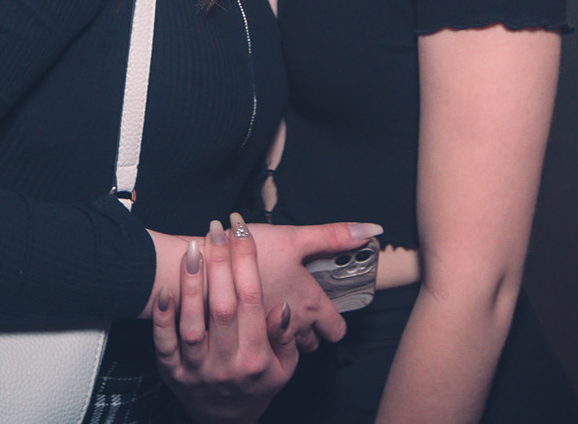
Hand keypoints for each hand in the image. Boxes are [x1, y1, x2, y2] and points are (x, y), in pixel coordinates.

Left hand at [151, 218, 297, 423]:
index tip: (242, 232)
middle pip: (223, 307)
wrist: (226, 420)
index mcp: (256, 358)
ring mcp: (197, 369)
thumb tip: (281, 306)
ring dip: (192, 284)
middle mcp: (226, 364)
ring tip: (193, 248)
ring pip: (192, 323)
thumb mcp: (285, 366)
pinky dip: (163, 316)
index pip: (252, 301)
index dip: (247, 262)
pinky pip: (164, 343)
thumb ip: (285, 337)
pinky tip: (165, 289)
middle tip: (217, 229)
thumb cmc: (258, 382)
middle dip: (220, 263)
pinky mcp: (172, 373)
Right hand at [244, 219, 381, 350]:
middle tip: (299, 308)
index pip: (336, 330)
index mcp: (311, 304)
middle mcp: (294, 327)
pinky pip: (264, 348)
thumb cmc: (253, 252)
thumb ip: (334, 236)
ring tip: (277, 310)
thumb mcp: (296, 238)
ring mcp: (269, 337)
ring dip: (285, 335)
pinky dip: (262, 337)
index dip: (333, 321)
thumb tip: (373, 229)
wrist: (205, 267)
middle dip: (309, 330)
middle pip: (312, 342)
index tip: (327, 311)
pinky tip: (255, 318)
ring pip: (288, 347)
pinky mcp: (246, 340)